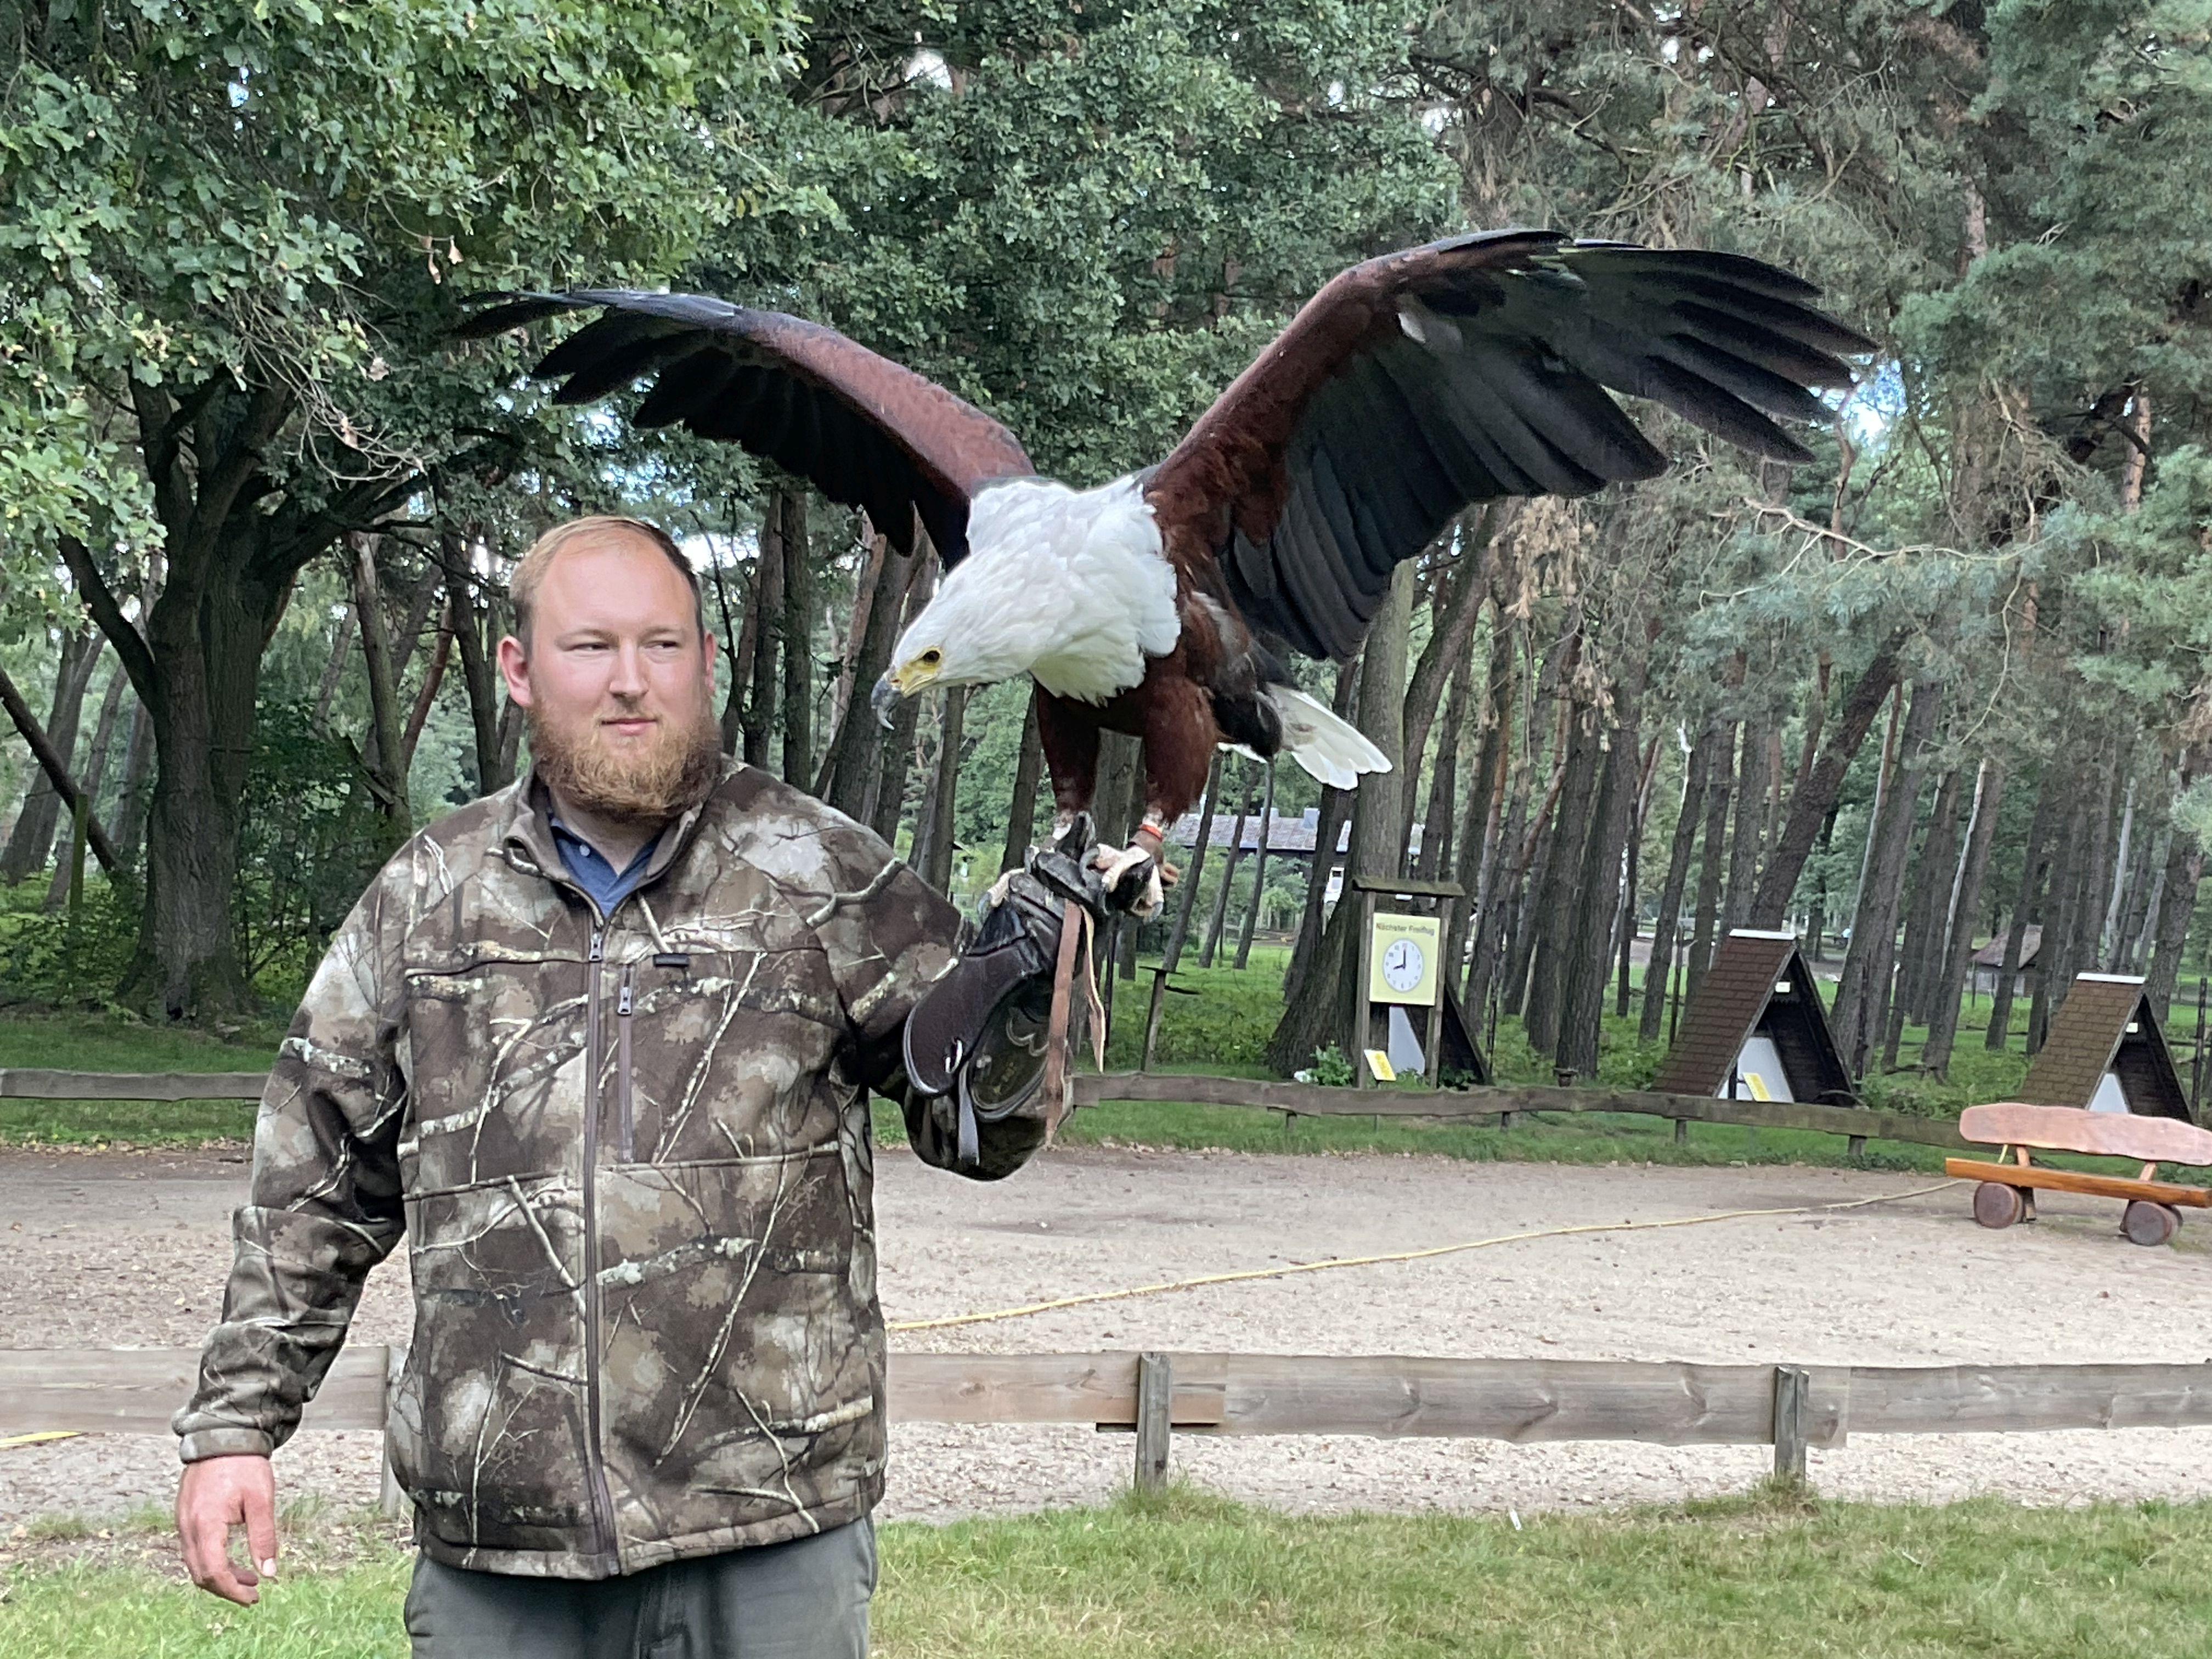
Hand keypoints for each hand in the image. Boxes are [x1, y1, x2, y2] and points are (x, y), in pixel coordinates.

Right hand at [177, 1454, 278, 1605]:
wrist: (223, 1435)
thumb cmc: (244, 1465)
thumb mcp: (261, 1500)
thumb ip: (264, 1536)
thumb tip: (269, 1571)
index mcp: (206, 1524)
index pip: (214, 1571)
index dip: (233, 1590)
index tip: (254, 1597)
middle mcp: (187, 1527)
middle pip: (201, 1573)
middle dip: (226, 1588)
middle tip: (253, 1593)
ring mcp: (182, 1522)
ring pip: (195, 1563)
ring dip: (219, 1575)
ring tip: (249, 1577)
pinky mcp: (184, 1516)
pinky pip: (193, 1549)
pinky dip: (211, 1560)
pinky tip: (233, 1559)